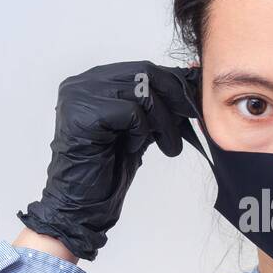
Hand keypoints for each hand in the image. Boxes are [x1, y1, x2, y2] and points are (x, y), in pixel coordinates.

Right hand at [16, 60, 195, 261]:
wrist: (83, 203)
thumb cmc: (107, 169)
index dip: (173, 83)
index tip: (194, 101)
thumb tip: (191, 85)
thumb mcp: (140, 129)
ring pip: (141, 90)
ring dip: (163, 120)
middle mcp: (81, 83)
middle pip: (144, 72)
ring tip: (168, 145)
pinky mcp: (82, 115)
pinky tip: (133, 148)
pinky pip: (131, 112)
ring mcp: (78, 96)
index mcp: (92, 82)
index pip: (141, 69)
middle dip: (174, 97)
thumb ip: (157, 107)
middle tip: (191, 119)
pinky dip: (141, 131)